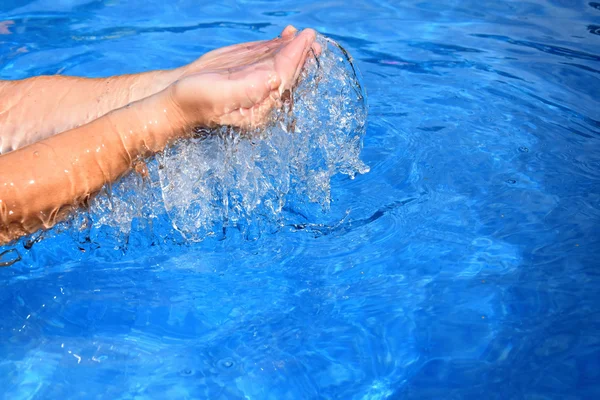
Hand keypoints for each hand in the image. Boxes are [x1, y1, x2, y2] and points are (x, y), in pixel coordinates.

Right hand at [168, 28, 317, 129]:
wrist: (174, 99)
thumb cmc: (194, 101)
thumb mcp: (221, 96)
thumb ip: (250, 88)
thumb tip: (276, 77)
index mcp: (260, 107)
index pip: (284, 79)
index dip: (296, 58)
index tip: (306, 40)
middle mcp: (262, 96)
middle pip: (289, 73)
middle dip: (302, 54)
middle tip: (312, 36)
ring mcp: (256, 82)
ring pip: (282, 64)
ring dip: (295, 49)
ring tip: (306, 35)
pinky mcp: (246, 71)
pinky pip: (268, 58)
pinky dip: (280, 45)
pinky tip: (288, 34)